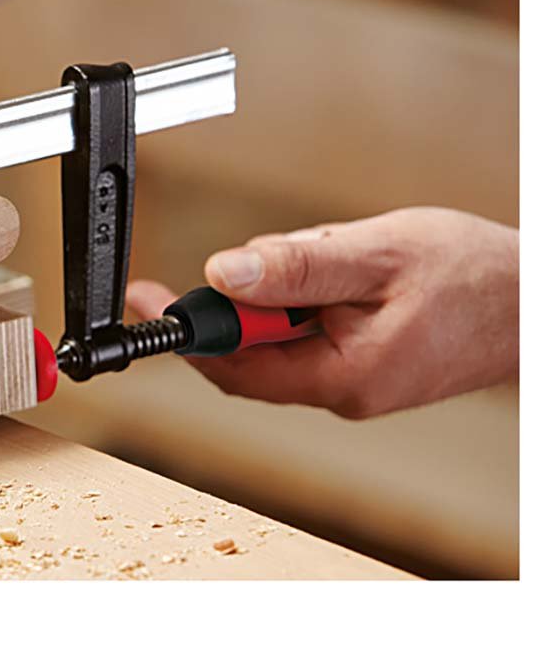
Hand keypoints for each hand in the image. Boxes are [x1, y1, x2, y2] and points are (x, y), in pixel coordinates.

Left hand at [125, 207, 518, 418]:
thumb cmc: (473, 276)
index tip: (149, 300)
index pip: (233, 365)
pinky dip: (304, 303)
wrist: (535, 302)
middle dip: (244, 301)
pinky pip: (309, 337)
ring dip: (282, 296)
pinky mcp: (363, 370)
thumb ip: (296, 267)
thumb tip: (222, 273)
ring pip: (280, 341)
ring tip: (335, 256)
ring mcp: (353, 385)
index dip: (186, 329)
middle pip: (250, 354)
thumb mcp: (376, 254)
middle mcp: (342, 393)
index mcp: (342, 376)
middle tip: (267, 254)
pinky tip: (341, 273)